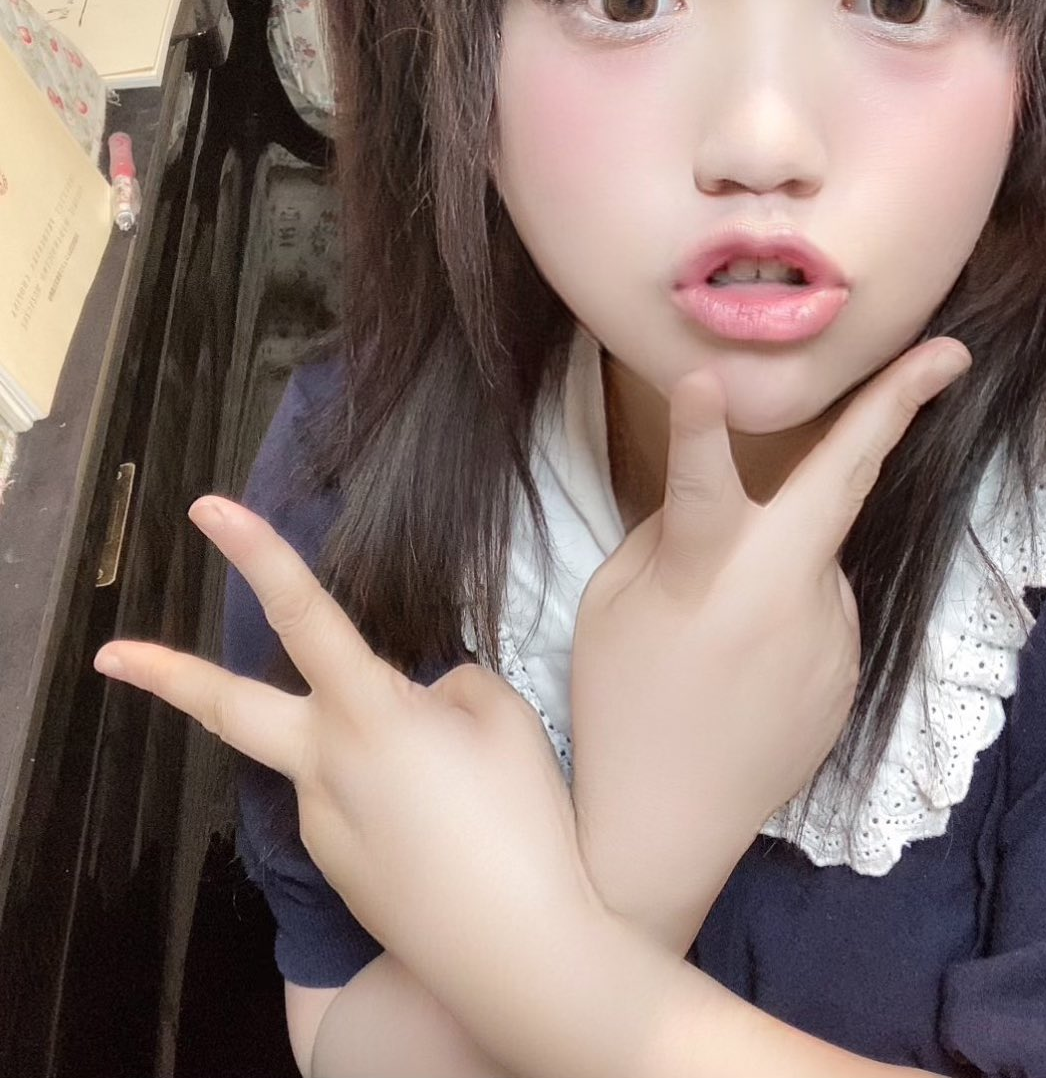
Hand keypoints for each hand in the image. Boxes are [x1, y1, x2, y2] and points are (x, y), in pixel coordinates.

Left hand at [94, 498, 600, 1065]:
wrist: (520, 953)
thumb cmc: (519, 822)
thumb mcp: (504, 718)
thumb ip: (449, 686)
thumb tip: (420, 700)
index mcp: (368, 716)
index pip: (305, 615)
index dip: (258, 555)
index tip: (208, 510)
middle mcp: (323, 766)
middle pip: (228, 709)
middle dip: (165, 676)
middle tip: (107, 656)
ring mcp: (319, 824)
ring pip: (326, 756)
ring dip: (377, 752)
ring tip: (466, 796)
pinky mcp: (337, 867)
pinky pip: (353, 805)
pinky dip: (392, 799)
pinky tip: (446, 829)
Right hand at [570, 337, 970, 949]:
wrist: (671, 823)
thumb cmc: (621, 701)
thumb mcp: (613, 604)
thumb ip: (669, 533)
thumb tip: (725, 499)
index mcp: (705, 575)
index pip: (699, 486)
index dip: (697, 432)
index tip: (702, 379)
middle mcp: (783, 596)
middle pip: (843, 483)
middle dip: (898, 405)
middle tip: (949, 353)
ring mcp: (831, 635)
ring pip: (813, 558)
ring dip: (783, 562)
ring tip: (722, 645)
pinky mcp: (852, 671)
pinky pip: (820, 610)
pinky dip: (786, 615)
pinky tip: (746, 674)